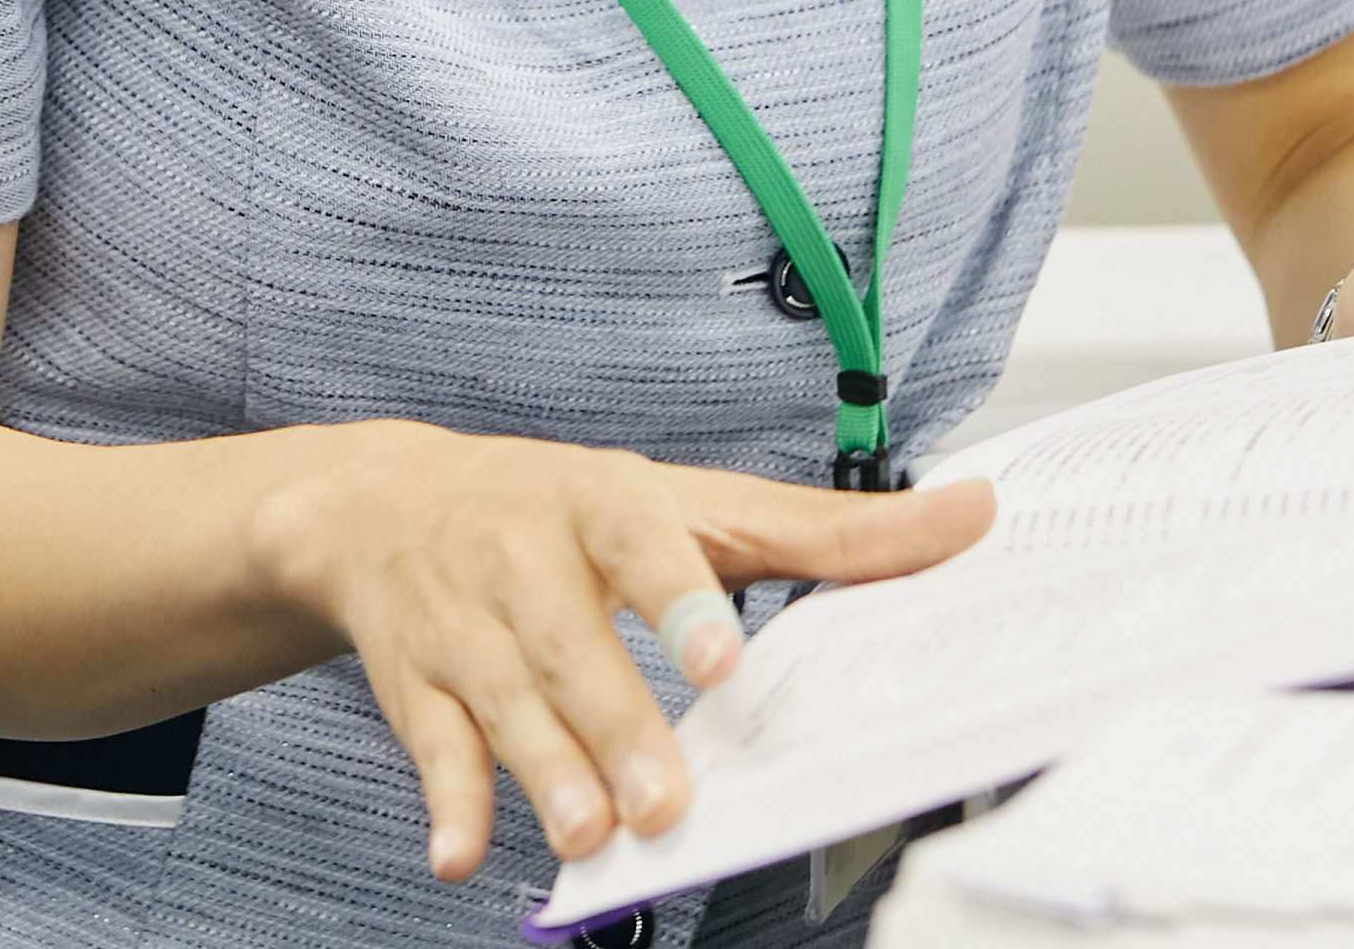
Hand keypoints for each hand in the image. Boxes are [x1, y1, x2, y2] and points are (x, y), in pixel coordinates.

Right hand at [246, 422, 994, 883]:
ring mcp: (466, 625)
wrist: (384, 503)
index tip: (719, 660)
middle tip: (665, 799)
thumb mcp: (689, 501)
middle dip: (614, 725)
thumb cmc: (562, 508)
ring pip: (503, 702)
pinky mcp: (420, 685)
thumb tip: (970, 517)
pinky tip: (461, 851)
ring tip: (590, 836)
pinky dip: (445, 802)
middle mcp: (523, 559)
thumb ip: (826, 530)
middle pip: (568, 646)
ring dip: (543, 772)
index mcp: (600, 503)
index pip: (638, 543)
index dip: (677, 600)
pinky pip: (431, 747)